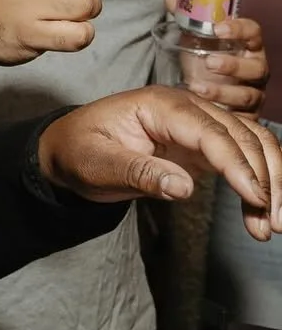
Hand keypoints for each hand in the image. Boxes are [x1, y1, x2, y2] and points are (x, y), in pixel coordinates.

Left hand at [38, 85, 281, 240]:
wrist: (68, 149)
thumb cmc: (78, 151)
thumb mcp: (96, 164)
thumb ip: (138, 172)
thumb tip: (184, 187)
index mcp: (158, 104)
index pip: (209, 130)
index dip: (236, 163)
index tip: (255, 197)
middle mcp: (185, 107)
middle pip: (241, 134)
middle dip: (264, 176)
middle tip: (270, 223)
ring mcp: (197, 124)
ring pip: (252, 142)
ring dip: (270, 180)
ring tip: (271, 225)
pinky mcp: (202, 145)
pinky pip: (242, 157)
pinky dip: (259, 182)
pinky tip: (260, 215)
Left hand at [162, 0, 267, 114]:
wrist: (204, 92)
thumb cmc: (203, 60)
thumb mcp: (194, 39)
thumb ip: (185, 17)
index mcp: (248, 46)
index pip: (253, 32)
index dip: (239, 29)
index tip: (218, 28)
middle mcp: (256, 70)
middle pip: (256, 67)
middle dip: (233, 65)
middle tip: (208, 62)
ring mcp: (254, 94)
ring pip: (247, 95)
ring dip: (222, 92)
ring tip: (197, 87)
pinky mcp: (247, 117)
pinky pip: (241, 118)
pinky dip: (223, 114)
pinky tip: (205, 111)